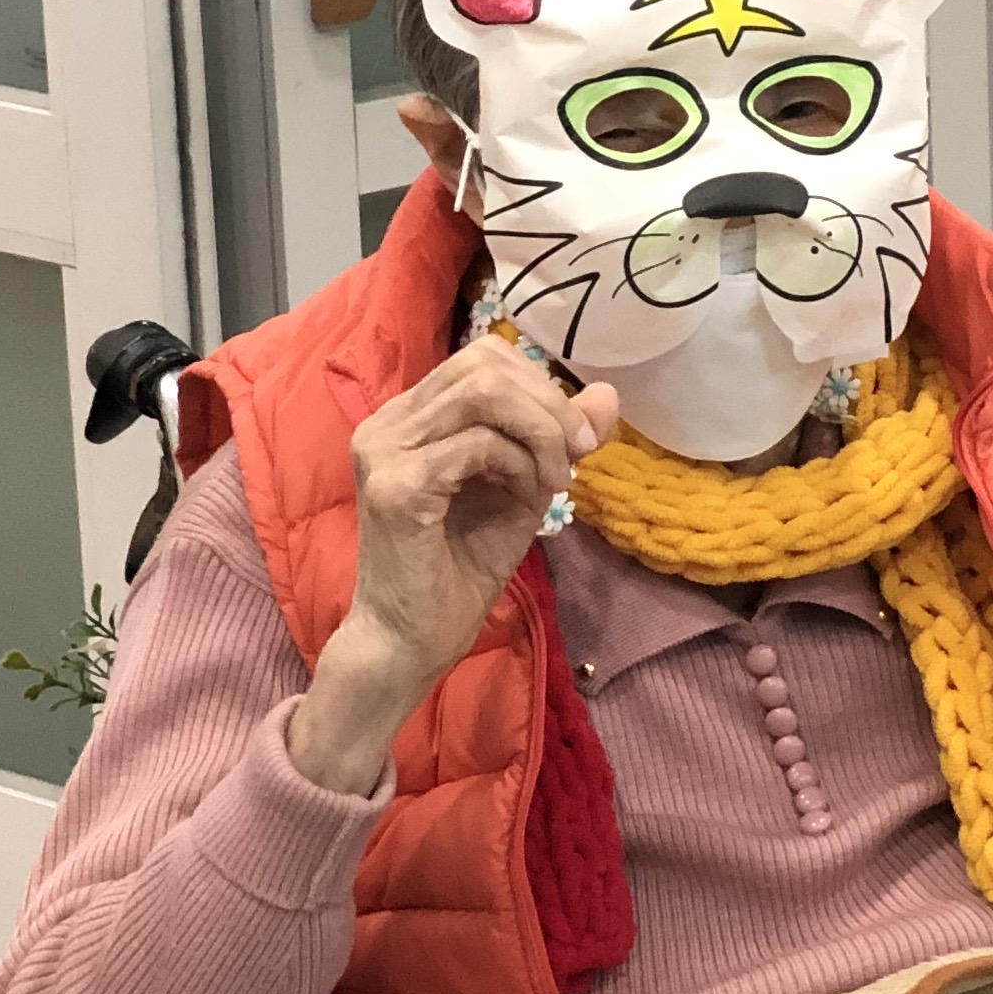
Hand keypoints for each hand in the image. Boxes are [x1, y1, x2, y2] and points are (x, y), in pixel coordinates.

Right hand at [288, 338, 617, 795]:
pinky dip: (519, 465)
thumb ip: (560, 439)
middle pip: (485, 365)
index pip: (484, 357)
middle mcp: (387, 422)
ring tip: (554, 481)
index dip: (540, 386)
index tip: (575, 438)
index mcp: (410, 416)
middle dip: (549, 406)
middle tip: (576, 457)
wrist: (415, 636)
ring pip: (483, 394)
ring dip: (539, 434)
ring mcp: (384, 450)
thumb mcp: (527, 488)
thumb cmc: (462, 565)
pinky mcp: (396, 486)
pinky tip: (529, 500)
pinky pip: (478, 445)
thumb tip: (608, 393)